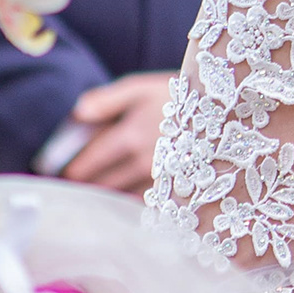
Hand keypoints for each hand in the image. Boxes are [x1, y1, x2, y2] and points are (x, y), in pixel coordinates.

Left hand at [63, 73, 177, 194]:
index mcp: (129, 136)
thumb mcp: (141, 87)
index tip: (69, 172)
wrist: (225, 109)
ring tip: (103, 190)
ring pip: (122, 197)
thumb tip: (77, 114)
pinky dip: (133, 202)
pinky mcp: (178, 191)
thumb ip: (105, 100)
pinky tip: (130, 196)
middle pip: (102, 185)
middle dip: (90, 184)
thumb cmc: (178, 95)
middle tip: (81, 185)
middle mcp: (143, 162)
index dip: (76, 169)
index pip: (89, 164)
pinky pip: (146, 205)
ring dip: (110, 195)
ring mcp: (162, 180)